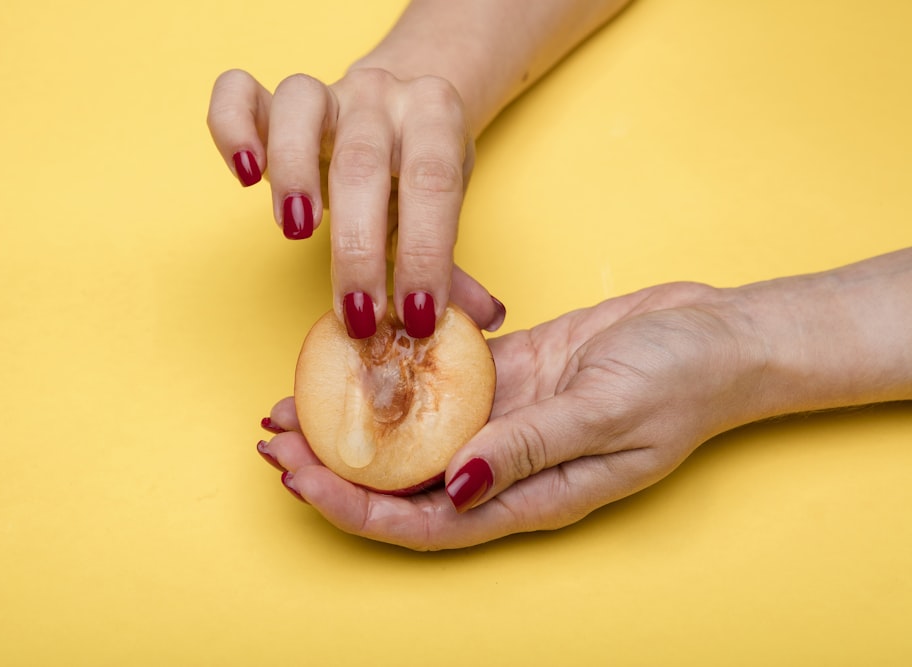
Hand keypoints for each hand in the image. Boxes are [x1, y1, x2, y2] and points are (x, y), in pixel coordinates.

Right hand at [207, 68, 504, 336]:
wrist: (405, 104)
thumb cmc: (421, 169)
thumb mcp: (445, 209)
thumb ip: (452, 263)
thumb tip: (485, 319)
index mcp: (435, 118)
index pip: (433, 185)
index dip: (426, 254)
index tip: (415, 318)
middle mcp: (382, 96)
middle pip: (363, 162)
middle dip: (358, 248)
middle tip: (357, 314)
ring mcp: (328, 91)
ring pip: (300, 108)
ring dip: (293, 172)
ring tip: (296, 232)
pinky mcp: (277, 99)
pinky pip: (240, 93)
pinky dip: (232, 128)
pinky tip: (245, 175)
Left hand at [258, 281, 768, 549]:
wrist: (717, 336)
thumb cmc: (680, 381)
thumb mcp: (607, 414)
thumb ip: (530, 449)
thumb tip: (454, 484)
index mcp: (531, 494)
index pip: (425, 519)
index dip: (357, 506)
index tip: (300, 480)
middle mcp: (507, 464)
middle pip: (404, 480)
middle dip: (335, 466)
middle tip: (275, 439)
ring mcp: (506, 418)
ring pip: (413, 430)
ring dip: (356, 419)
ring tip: (296, 402)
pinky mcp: (511, 374)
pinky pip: (442, 380)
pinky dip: (397, 373)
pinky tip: (359, 359)